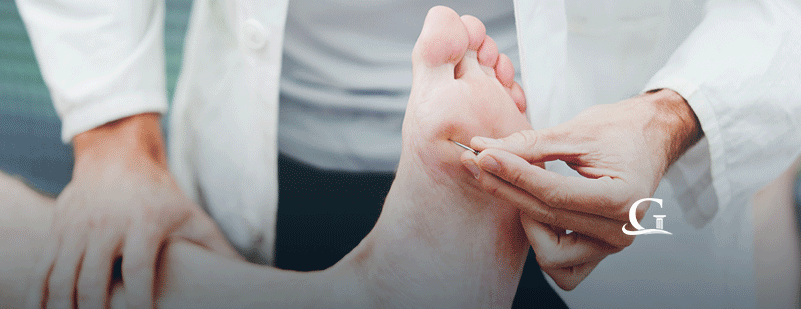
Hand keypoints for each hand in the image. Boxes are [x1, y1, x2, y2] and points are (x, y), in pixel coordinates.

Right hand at [27, 114, 239, 308]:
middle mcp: (108, 225)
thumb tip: (249, 274)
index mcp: (144, 223)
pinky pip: (44, 268)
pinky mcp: (58, 229)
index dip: (138, 300)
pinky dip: (41, 294)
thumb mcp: (192, 218)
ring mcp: (78, 227)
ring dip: (65, 307)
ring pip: (63, 277)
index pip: (138, 270)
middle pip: (94, 280)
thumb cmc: (161, 196)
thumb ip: (217, 249)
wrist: (117, 157)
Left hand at [464, 89, 702, 289]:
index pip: (554, 193)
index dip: (514, 174)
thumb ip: (530, 145)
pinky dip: (543, 243)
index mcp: (625, 198)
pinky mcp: (599, 251)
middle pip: (547, 218)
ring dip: (527, 222)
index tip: (483, 156)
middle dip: (507, 189)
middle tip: (479, 162)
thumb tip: (484, 150)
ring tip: (520, 186)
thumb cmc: (620, 130)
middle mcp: (622, 230)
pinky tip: (535, 210)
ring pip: (550, 254)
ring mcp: (611, 245)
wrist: (651, 137)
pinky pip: (562, 267)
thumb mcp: (576, 130)